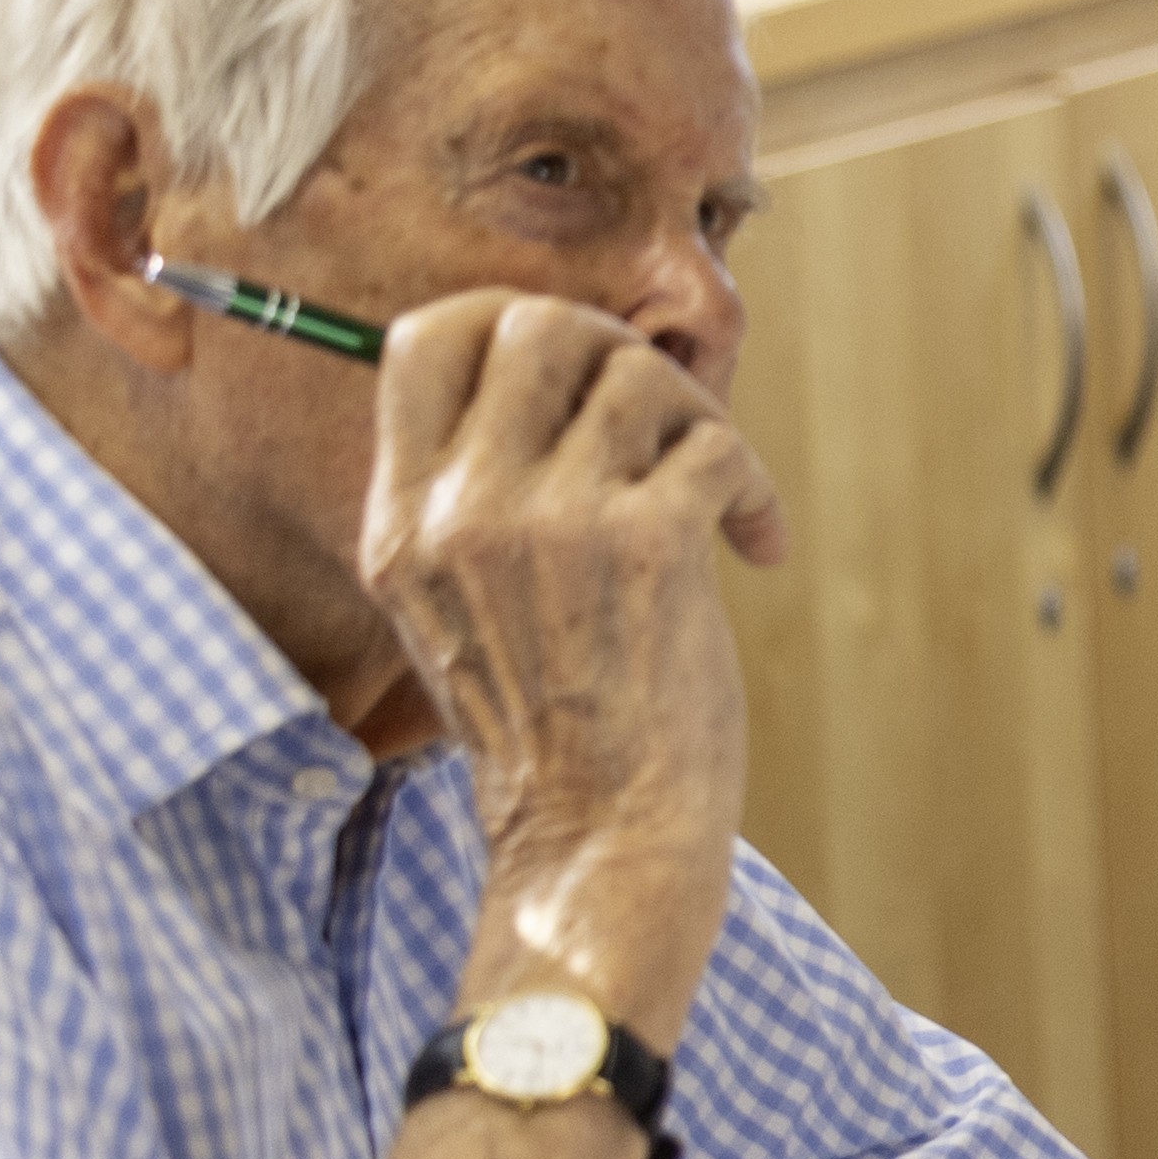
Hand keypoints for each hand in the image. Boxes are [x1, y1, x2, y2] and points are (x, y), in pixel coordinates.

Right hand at [363, 291, 764, 985]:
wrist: (598, 838)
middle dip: (618, 352)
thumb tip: (554, 367)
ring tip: (712, 496)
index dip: (508, 320)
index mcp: (400, 520)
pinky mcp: (648, 542)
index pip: (424, 337)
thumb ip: (475, 494)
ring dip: (699, 423)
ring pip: (640, 371)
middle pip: (535, 320)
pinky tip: (757, 544)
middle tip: (660, 423)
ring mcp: (552, 522)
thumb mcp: (455, 607)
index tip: (573, 373)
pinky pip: (717, 443)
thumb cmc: (551, 725)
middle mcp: (461, 510)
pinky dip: (754, 488)